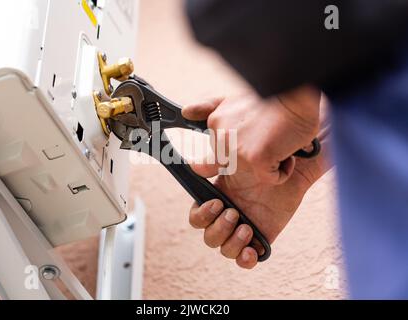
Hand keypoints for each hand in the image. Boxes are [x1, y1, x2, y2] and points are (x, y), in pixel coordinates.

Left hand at [182, 87, 320, 184]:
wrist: (297, 91)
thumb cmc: (274, 97)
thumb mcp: (234, 99)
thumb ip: (209, 108)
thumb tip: (185, 112)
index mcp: (215, 124)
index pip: (210, 157)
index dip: (223, 160)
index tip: (225, 158)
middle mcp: (221, 137)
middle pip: (239, 166)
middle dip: (254, 157)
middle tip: (269, 136)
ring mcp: (236, 149)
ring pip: (256, 173)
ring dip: (270, 163)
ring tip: (278, 139)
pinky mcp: (255, 159)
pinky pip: (272, 177)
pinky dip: (284, 168)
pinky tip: (287, 148)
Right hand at [183, 90, 328, 268]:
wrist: (304, 149)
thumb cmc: (273, 136)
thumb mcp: (237, 121)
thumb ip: (209, 111)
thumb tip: (186, 110)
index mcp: (219, 188)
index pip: (198, 209)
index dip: (202, 210)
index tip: (215, 198)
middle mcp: (230, 206)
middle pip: (204, 228)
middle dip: (212, 224)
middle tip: (229, 209)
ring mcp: (245, 220)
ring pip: (220, 244)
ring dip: (227, 238)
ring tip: (243, 223)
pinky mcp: (263, 232)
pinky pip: (246, 257)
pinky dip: (244, 258)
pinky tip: (252, 248)